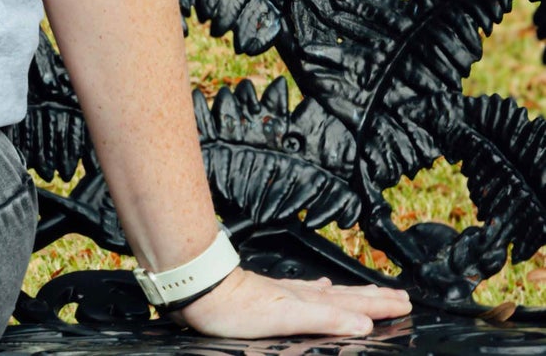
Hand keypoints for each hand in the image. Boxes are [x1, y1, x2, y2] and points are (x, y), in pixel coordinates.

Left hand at [174, 268, 412, 337]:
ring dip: (354, 294)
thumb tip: (363, 323)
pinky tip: (323, 287)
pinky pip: (307, 291)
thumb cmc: (239, 308)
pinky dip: (322, 291)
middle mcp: (301, 295)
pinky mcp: (271, 296)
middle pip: (347, 296)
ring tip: (371, 292)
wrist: (203, 290)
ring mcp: (287, 293)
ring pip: (331, 293)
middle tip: (401, 296)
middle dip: (374, 297)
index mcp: (309, 302)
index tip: (405, 303)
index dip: (380, 305)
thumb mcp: (288, 317)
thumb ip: (325, 318)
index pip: (354, 304)